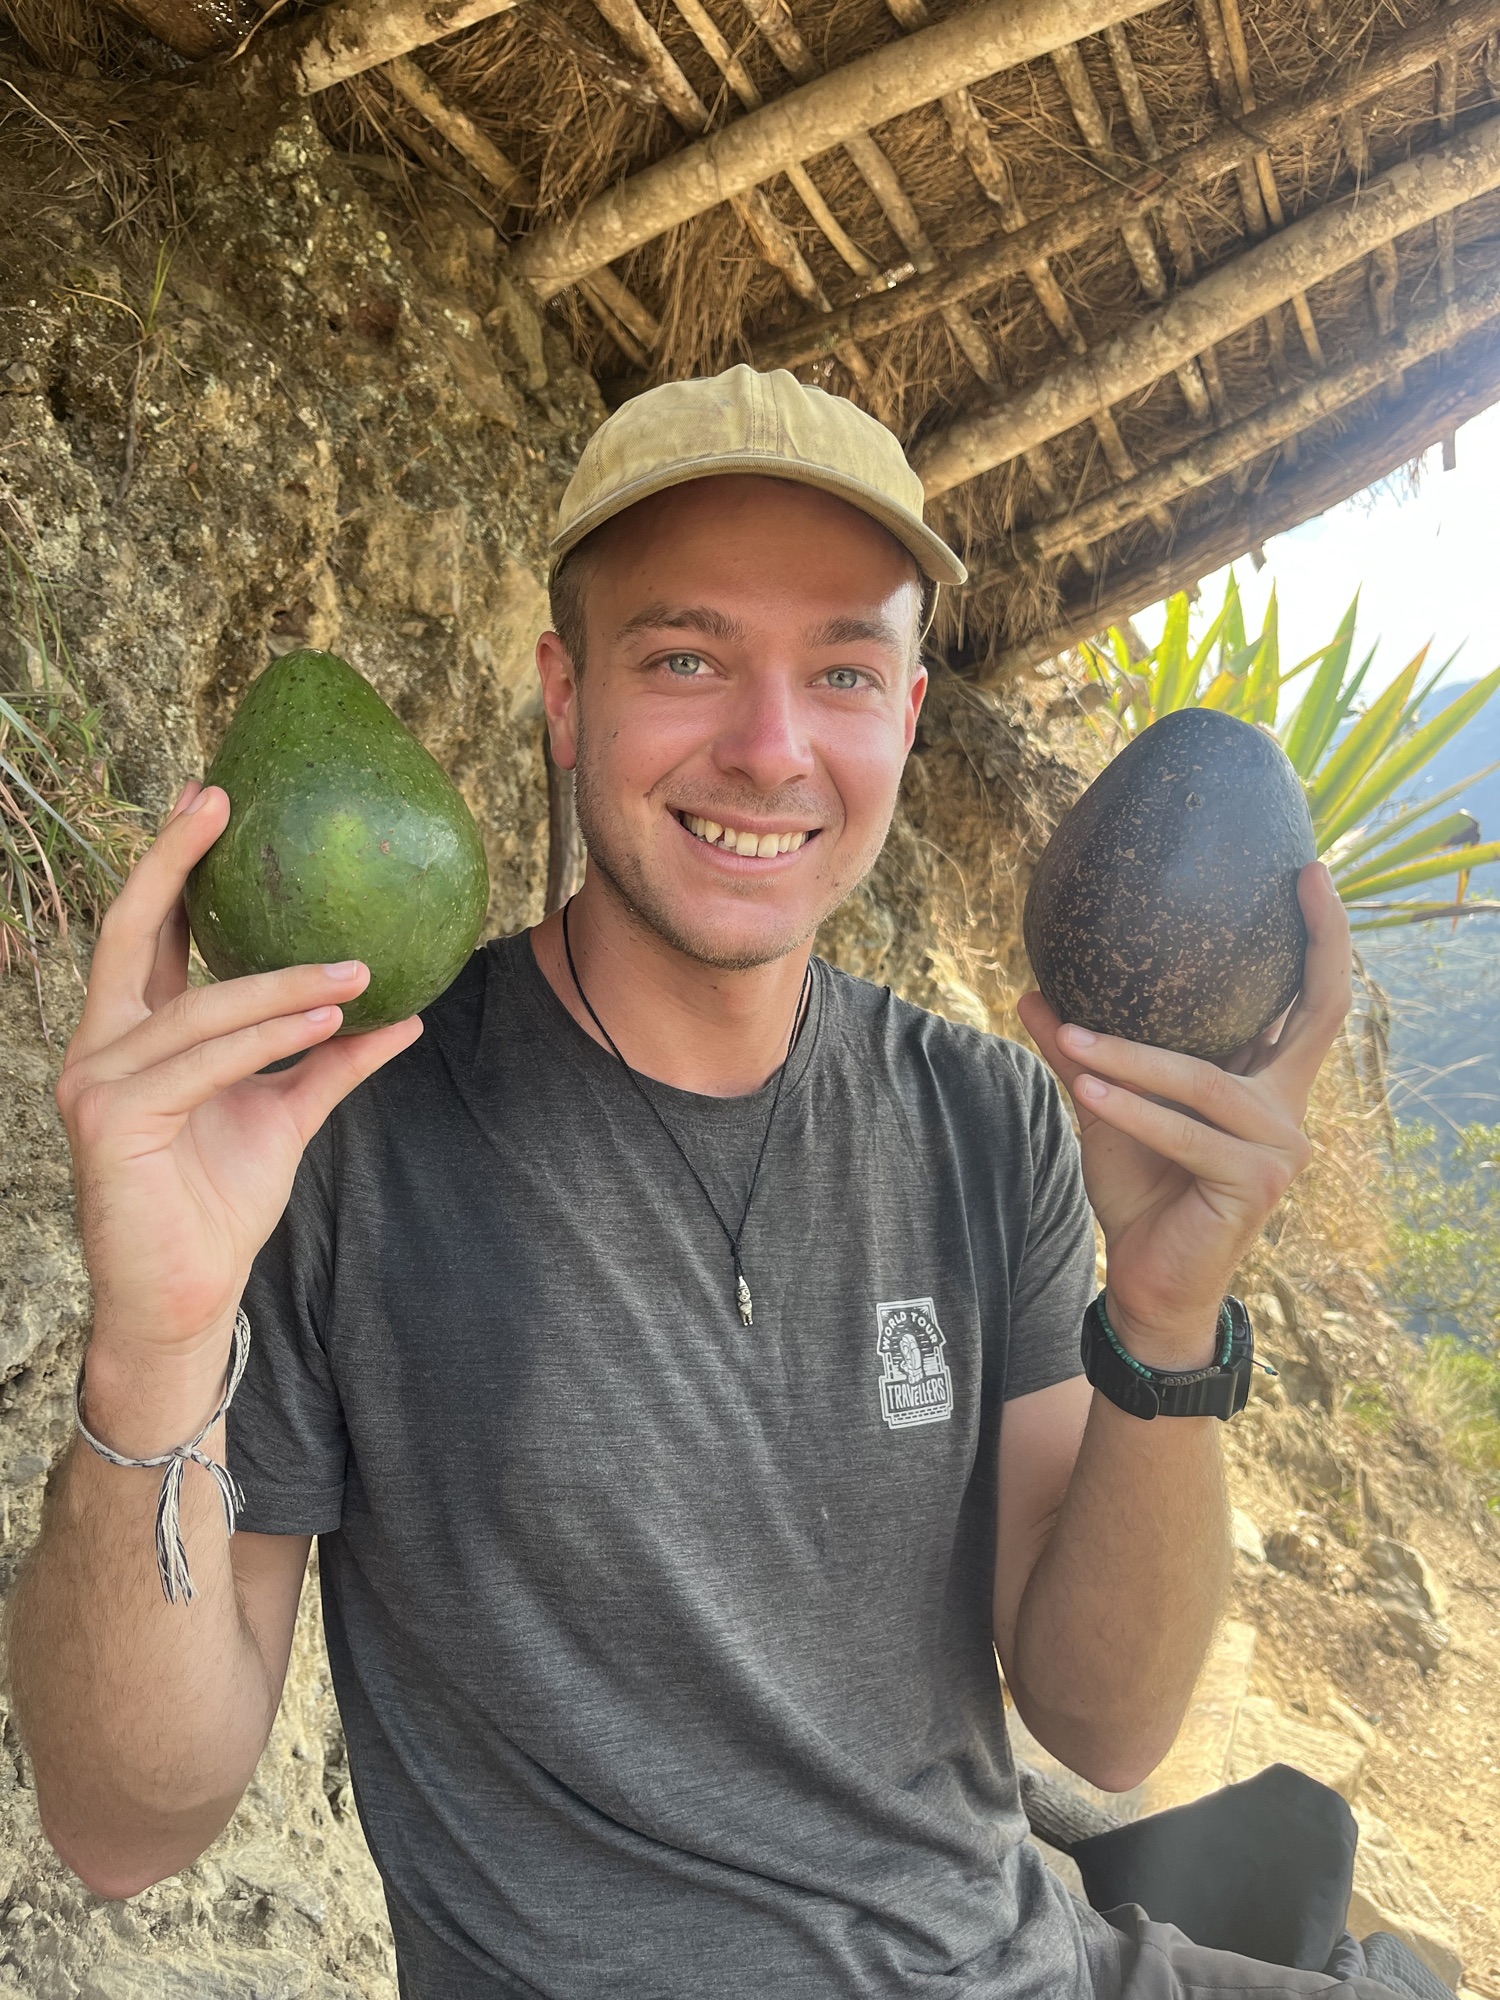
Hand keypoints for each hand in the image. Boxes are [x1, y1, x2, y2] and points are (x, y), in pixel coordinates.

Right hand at [57, 782, 421, 1394]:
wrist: (187, 1295)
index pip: (146, 934)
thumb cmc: (219, 1204)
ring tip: (356, 969)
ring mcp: (97, 1081)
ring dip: (282, 985)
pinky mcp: (110, 1121)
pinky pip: (205, 1062)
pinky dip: (269, 1037)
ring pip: (197, 1008)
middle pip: (131, 933)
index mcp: (132, 1036)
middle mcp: (100, 1047)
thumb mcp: (287, 1113)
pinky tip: (328, 1017)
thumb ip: (331, 1059)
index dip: (173, 867)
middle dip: (174, 862)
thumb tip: (403, 1011)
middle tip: (223, 800)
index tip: (213, 799)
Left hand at [1017, 863, 1350, 1367]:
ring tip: (1074, 1037)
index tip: (1312, 871)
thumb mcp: (1108, 1109)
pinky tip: (1088, 1092)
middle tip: (1294, 880)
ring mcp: (1280, 1148)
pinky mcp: (1255, 1184)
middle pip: (1314, 1015)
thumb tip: (1033, 991)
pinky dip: (1133, 1112)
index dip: (1323, 937)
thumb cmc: (1141, 1191)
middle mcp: (1289, 1110)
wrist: (1146, 1281)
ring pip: (1207, 1082)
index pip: (1314, 1002)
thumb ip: (1082, 1053)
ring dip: (1133, 1059)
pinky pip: (1186, 1134)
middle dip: (1313, 943)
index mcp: (1268, 1084)